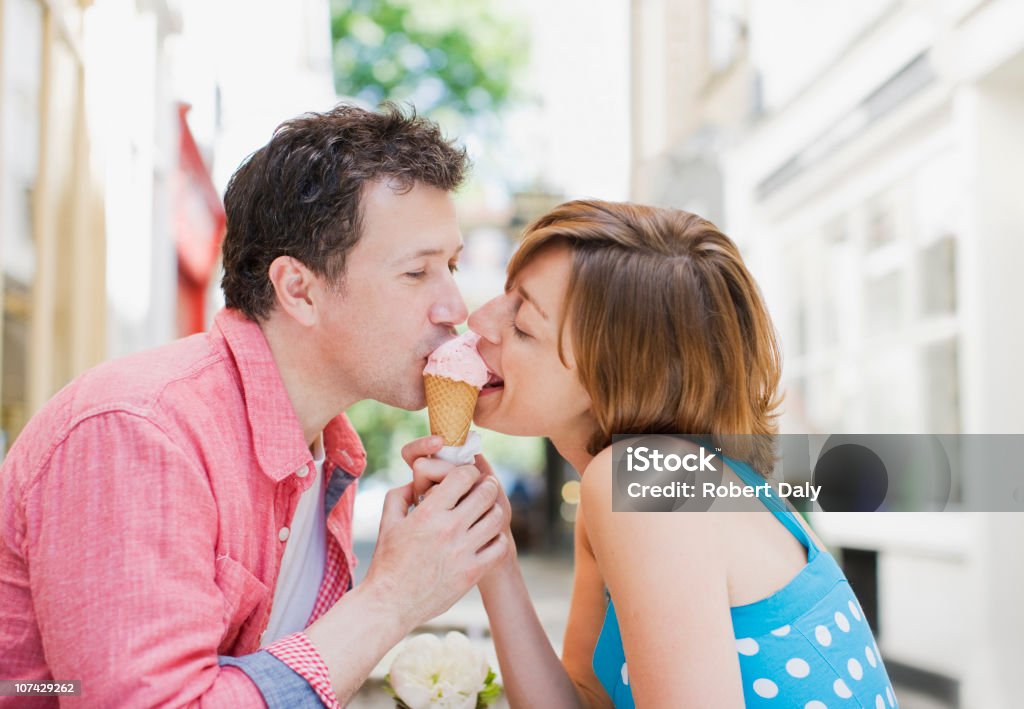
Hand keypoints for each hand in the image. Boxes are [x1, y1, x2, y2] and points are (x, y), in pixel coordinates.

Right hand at [401, 436, 515, 584]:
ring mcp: (462, 552)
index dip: (469, 472)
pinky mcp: (472, 572)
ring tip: (487, 512)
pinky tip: (487, 538)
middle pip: (485, 493)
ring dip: (493, 511)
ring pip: (495, 518)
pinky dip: (497, 538)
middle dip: (488, 486)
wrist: (391, 604)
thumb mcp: (387, 522)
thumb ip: (400, 495)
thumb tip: (416, 481)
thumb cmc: (387, 562)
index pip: (463, 476)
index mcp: (428, 513)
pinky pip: (499, 547)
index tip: (469, 476)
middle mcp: (448, 529)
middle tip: (487, 487)